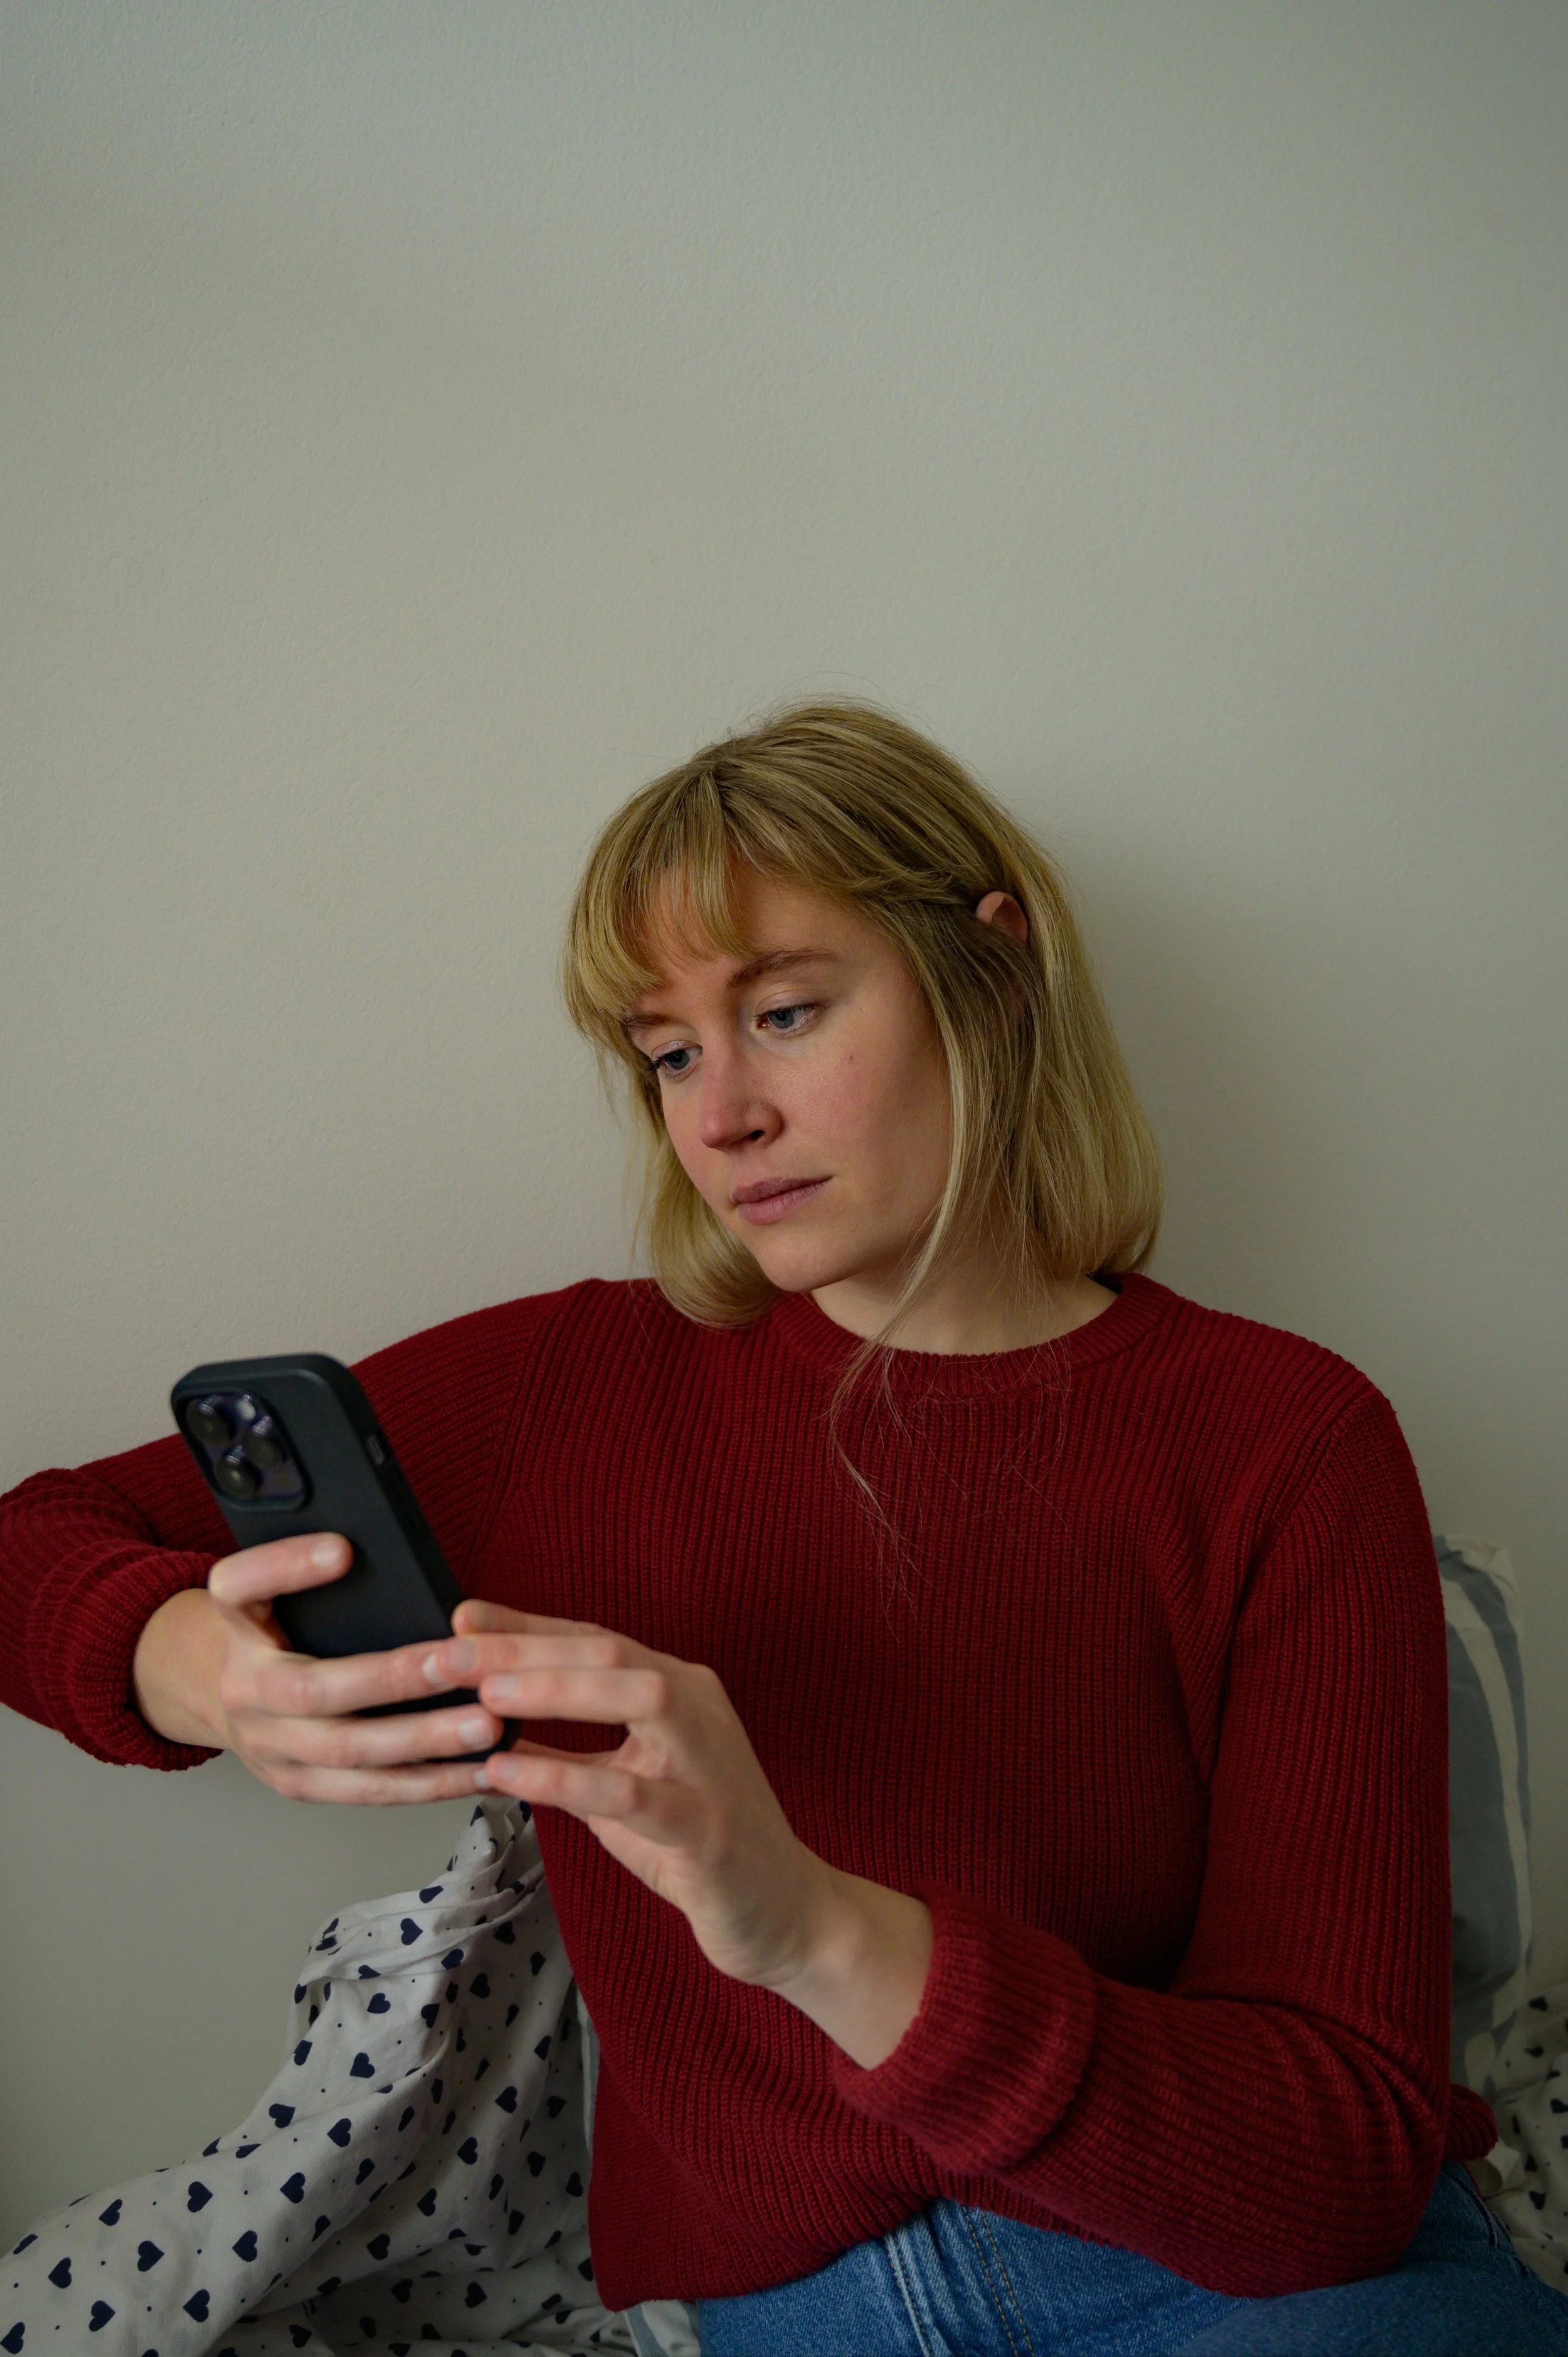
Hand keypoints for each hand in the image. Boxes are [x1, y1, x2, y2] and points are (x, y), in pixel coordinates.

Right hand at [131, 1535, 503, 1804]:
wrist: (217, 1696)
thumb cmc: (265, 1633)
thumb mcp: (263, 1589)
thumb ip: (301, 1568)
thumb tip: (352, 1550)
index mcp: (238, 1628)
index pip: (242, 1588)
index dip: (287, 1566)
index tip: (342, 1549)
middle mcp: (248, 1694)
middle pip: (316, 1691)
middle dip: (394, 1680)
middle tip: (460, 1662)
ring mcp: (273, 1751)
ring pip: (351, 1756)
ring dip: (425, 1743)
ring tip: (486, 1726)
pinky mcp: (301, 1787)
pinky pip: (370, 1792)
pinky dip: (430, 1784)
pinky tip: (479, 1769)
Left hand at [432, 1599, 934, 2066]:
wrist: (783, 1912)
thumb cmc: (696, 1842)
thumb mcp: (621, 1785)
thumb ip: (569, 1747)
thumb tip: (488, 1717)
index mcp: (679, 1690)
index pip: (593, 1640)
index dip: (525, 1626)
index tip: (461, 1618)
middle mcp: (699, 1709)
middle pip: (608, 1652)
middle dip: (525, 1648)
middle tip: (451, 1651)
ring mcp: (709, 1764)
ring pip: (638, 1696)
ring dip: (556, 1690)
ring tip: (486, 1697)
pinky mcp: (708, 1827)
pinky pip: (633, 1793)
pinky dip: (565, 1776)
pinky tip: (510, 1775)